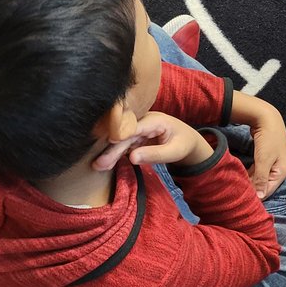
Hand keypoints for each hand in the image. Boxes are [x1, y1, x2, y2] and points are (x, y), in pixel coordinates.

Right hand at [93, 112, 212, 170]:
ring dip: (110, 152)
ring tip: (97, 166)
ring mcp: (139, 129)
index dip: (121, 134)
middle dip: (112, 148)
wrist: (188, 141)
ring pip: (122, 140)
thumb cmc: (183, 144)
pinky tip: (105, 164)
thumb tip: (132, 158)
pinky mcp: (135, 137)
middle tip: (98, 163)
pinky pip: (123, 144)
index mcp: (156, 120)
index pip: (135, 127)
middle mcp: (144, 121)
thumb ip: (155, 154)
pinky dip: (115, 154)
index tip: (109, 142)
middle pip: (125, 134)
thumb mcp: (174, 152)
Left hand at [230, 92, 285, 198]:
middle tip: (235, 194)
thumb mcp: (264, 159)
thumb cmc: (269, 138)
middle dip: (251, 190)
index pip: (267, 192)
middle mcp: (277, 171)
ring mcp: (270, 165)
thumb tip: (260, 197)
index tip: (241, 201)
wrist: (267, 117)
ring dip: (249, 182)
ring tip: (235, 187)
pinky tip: (239, 177)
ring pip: (258, 179)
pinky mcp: (263, 160)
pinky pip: (255, 172)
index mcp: (281, 173)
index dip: (255, 197)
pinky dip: (248, 174)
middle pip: (263, 186)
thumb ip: (262, 178)